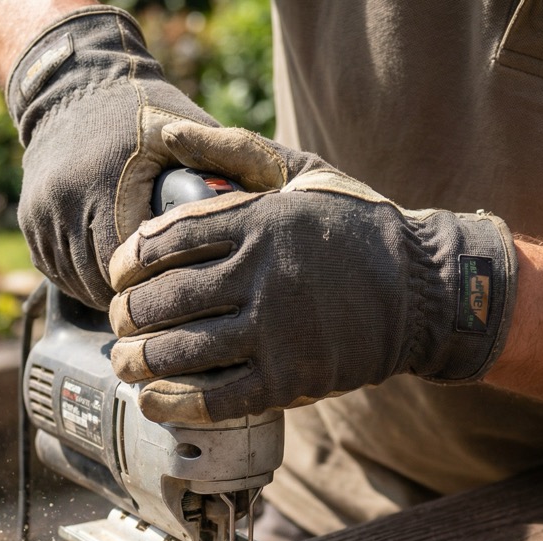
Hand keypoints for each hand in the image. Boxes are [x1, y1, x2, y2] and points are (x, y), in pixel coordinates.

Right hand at [7, 7, 216, 308]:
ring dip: (111, 296)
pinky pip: (59, 274)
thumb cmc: (142, 110)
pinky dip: (85, 282)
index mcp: (111, 184)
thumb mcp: (187, 126)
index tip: (190, 294)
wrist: (73, 85)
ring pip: (80, 285)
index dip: (165, 285)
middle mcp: (69, 202)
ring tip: (146, 299)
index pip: (140, 266)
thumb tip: (276, 197)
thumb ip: (231, 157)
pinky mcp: (29, 225)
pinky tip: (113, 279)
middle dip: (139, 298)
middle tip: (173, 308)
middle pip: (106, 282)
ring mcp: (43, 216)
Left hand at [107, 122, 518, 424]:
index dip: (126, 263)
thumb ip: (237, 154)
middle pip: (161, 302)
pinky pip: (214, 399)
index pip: (162, 241)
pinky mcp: (290, 380)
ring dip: (138, 362)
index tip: (118, 275)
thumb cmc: (354, 229)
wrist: (423, 290)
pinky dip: (173, 404)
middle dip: (126, 318)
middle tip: (120, 324)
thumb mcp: (301, 173)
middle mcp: (260, 275)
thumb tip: (171, 136)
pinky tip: (153, 400)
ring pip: (179, 353)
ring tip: (126, 362)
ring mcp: (275, 331)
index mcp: (256, 221)